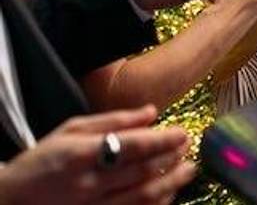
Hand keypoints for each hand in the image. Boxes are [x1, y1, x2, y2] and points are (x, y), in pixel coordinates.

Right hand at [0, 105, 194, 204]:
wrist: (10, 201)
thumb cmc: (40, 161)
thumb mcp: (70, 130)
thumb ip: (114, 120)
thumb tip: (151, 112)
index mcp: (81, 155)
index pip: (132, 146)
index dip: (163, 139)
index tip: (182, 132)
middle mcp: (89, 183)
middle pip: (142, 171)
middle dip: (172, 159)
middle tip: (188, 148)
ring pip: (143, 196)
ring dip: (171, 182)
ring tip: (187, 169)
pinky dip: (155, 203)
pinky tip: (167, 192)